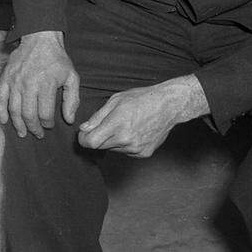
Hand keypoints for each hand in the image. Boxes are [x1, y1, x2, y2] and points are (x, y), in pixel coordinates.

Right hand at [0, 31, 78, 137]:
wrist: (39, 38)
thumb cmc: (57, 59)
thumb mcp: (72, 77)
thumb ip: (72, 99)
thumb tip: (69, 120)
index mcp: (46, 85)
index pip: (45, 114)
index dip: (48, 124)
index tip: (49, 126)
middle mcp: (29, 85)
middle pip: (29, 115)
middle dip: (34, 128)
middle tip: (37, 134)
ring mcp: (14, 82)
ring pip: (14, 109)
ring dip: (18, 124)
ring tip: (23, 133)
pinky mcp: (5, 78)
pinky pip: (0, 98)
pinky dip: (0, 111)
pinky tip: (3, 121)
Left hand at [77, 75, 207, 156]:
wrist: (168, 106)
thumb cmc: (141, 98)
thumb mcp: (115, 101)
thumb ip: (97, 117)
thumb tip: (84, 128)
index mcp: (117, 124)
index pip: (91, 142)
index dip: (83, 139)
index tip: (84, 134)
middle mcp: (126, 139)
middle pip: (100, 147)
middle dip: (96, 138)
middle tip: (102, 126)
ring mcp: (136, 148)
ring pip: (113, 149)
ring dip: (111, 140)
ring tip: (122, 125)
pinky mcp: (144, 153)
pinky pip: (125, 151)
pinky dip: (123, 144)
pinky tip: (132, 131)